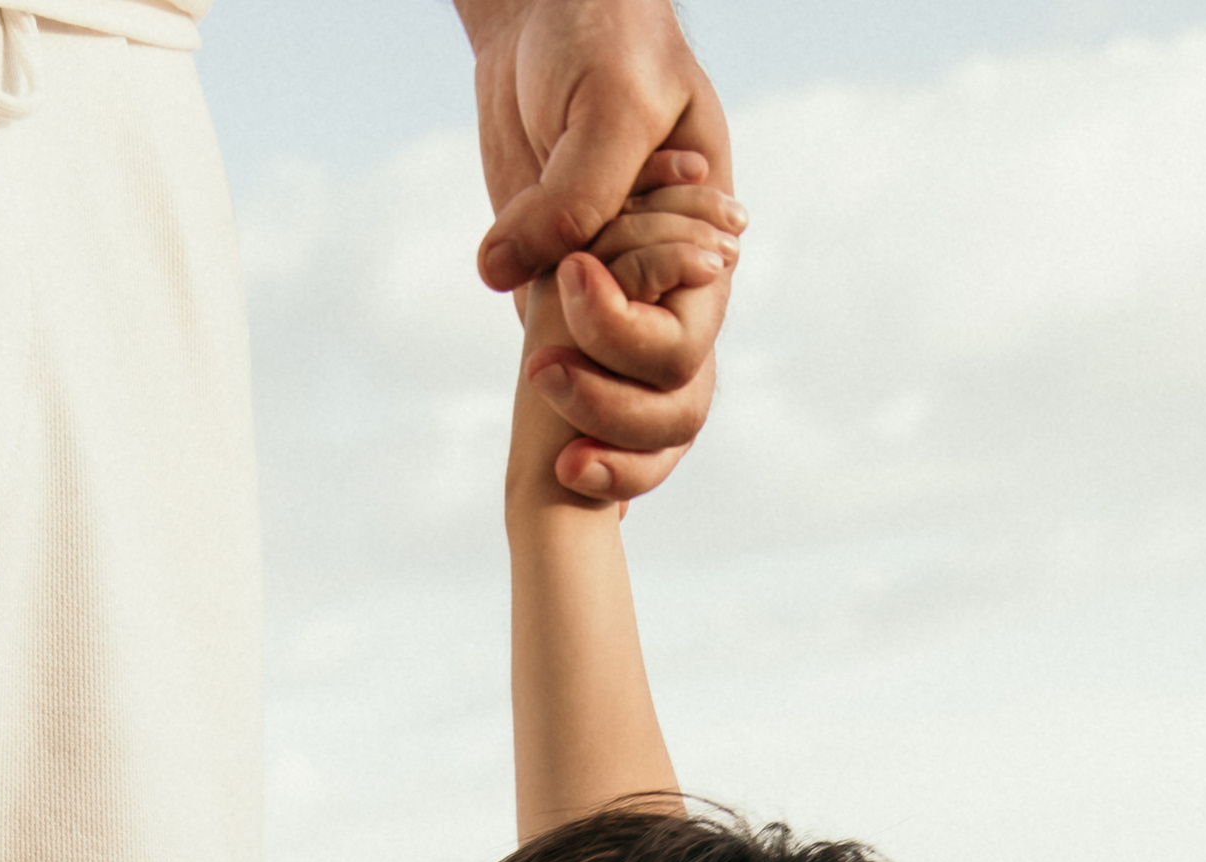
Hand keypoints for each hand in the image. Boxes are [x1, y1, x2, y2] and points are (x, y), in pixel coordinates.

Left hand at [463, 0, 737, 500]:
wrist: (545, 18)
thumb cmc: (601, 37)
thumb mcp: (609, 103)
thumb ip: (575, 195)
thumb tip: (504, 279)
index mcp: (701, 242)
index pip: (687, 337)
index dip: (629, 334)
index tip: (572, 274)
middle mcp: (667, 286)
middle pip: (674, 401)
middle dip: (613, 407)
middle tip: (539, 373)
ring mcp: (615, 302)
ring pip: (636, 416)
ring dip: (598, 436)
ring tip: (539, 424)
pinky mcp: (559, 304)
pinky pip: (579, 391)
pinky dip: (568, 435)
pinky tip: (551, 472)